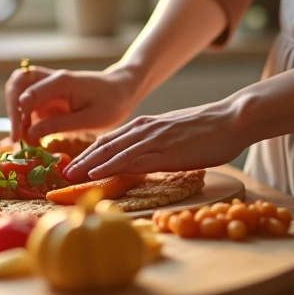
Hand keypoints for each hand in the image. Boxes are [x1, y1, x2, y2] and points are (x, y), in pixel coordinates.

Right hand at [4, 65, 140, 144]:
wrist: (122, 91)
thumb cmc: (111, 103)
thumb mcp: (89, 119)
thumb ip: (59, 125)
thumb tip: (30, 135)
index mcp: (61, 82)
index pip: (29, 92)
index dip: (19, 115)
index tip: (19, 137)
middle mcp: (51, 80)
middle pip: (17, 84)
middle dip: (12, 110)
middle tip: (17, 137)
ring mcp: (48, 88)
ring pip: (18, 92)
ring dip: (15, 114)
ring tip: (22, 138)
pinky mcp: (48, 97)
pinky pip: (28, 104)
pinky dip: (24, 119)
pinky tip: (31, 137)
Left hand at [62, 98, 249, 182]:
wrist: (232, 119)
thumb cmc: (208, 131)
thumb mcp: (175, 137)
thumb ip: (156, 147)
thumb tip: (144, 161)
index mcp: (145, 126)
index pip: (110, 141)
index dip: (89, 153)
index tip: (73, 166)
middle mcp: (144, 129)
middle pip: (104, 145)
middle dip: (81, 159)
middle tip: (62, 173)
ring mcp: (153, 138)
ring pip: (113, 151)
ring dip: (89, 164)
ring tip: (71, 176)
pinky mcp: (165, 150)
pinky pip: (133, 159)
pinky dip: (112, 166)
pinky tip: (98, 174)